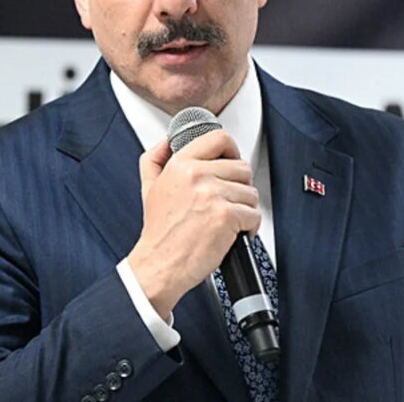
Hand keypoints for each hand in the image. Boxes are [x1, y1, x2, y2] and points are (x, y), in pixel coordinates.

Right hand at [127, 130, 260, 319]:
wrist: (159, 265)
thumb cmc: (159, 231)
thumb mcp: (149, 186)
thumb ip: (155, 158)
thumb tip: (167, 141)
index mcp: (181, 164)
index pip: (219, 139)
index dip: (231, 150)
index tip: (232, 161)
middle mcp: (197, 175)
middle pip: (242, 167)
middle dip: (240, 186)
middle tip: (228, 201)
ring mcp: (213, 194)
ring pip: (251, 192)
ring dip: (245, 208)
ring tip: (228, 219)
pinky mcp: (226, 216)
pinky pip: (254, 214)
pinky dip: (250, 227)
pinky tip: (234, 233)